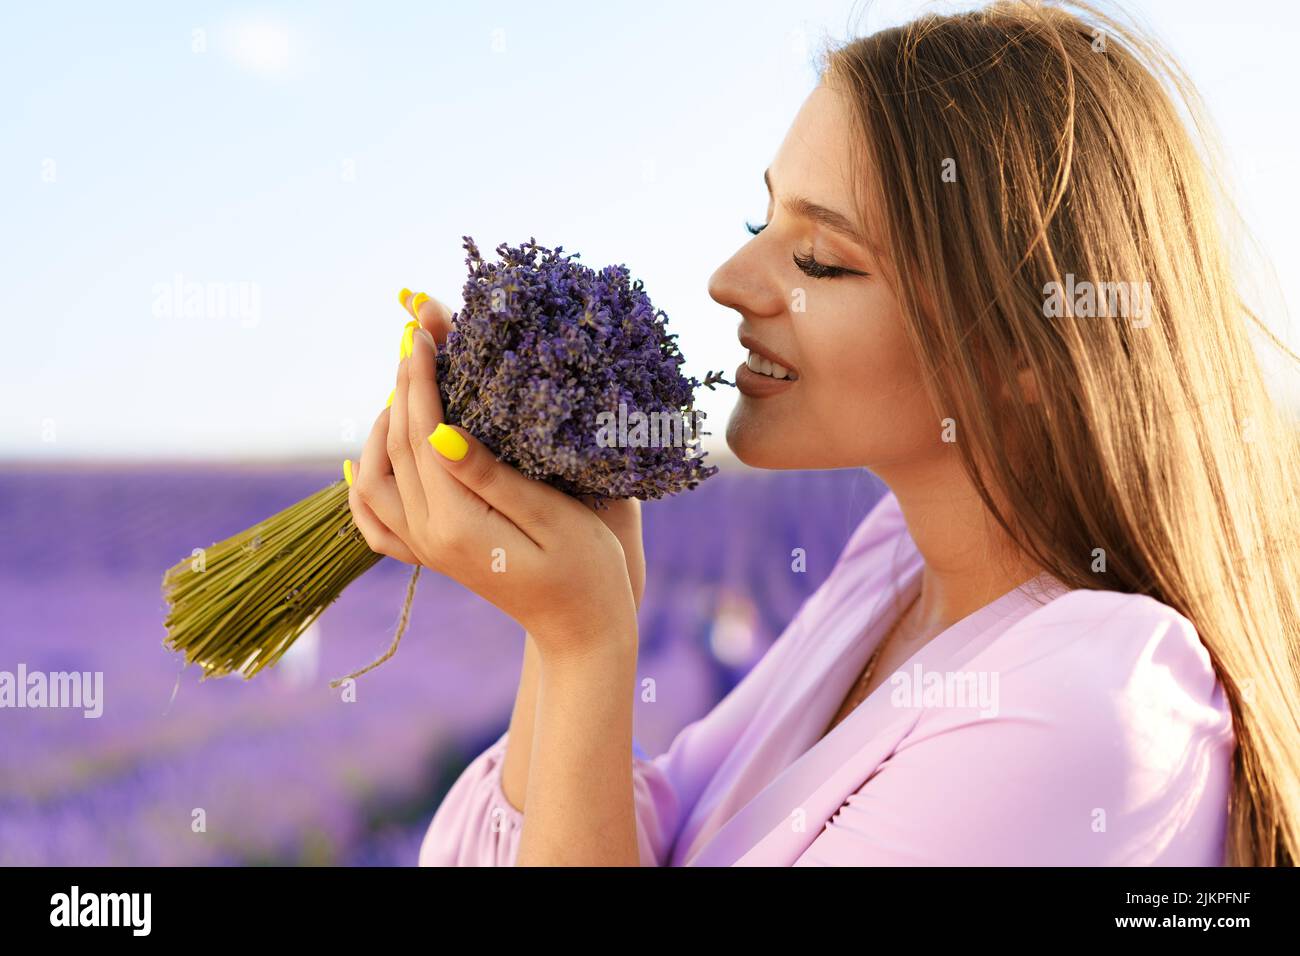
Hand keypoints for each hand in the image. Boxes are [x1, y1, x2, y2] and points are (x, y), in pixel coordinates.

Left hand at [346, 293, 637, 660]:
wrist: (584, 632)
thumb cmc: (588, 571)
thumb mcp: (553, 518)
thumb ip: (491, 476)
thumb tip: (440, 431)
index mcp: (457, 525)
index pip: (422, 435)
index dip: (421, 379)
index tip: (422, 330)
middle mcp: (429, 538)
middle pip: (395, 448)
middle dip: (402, 385)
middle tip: (416, 332)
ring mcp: (426, 551)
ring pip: (374, 480)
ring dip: (381, 426)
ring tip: (406, 382)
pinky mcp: (433, 556)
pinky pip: (376, 522)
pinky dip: (361, 486)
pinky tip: (360, 461)